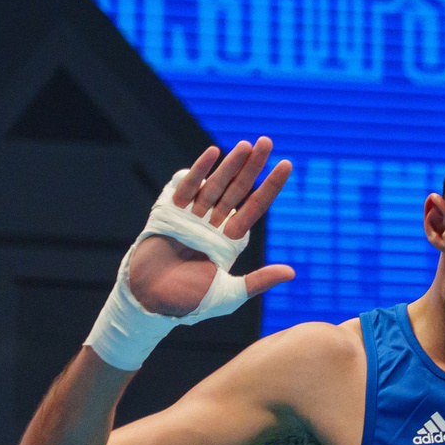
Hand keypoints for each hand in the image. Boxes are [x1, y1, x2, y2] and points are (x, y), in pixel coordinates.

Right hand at [125, 140, 295, 316]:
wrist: (152, 301)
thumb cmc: (189, 302)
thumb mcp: (230, 293)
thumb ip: (259, 280)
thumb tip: (291, 273)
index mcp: (230, 241)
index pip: (255, 207)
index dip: (271, 187)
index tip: (286, 165)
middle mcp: (214, 225)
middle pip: (238, 190)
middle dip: (253, 166)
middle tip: (267, 141)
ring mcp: (192, 217)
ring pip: (216, 185)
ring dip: (231, 165)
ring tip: (247, 145)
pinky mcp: (170, 213)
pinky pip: (188, 187)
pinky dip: (200, 170)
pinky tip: (213, 154)